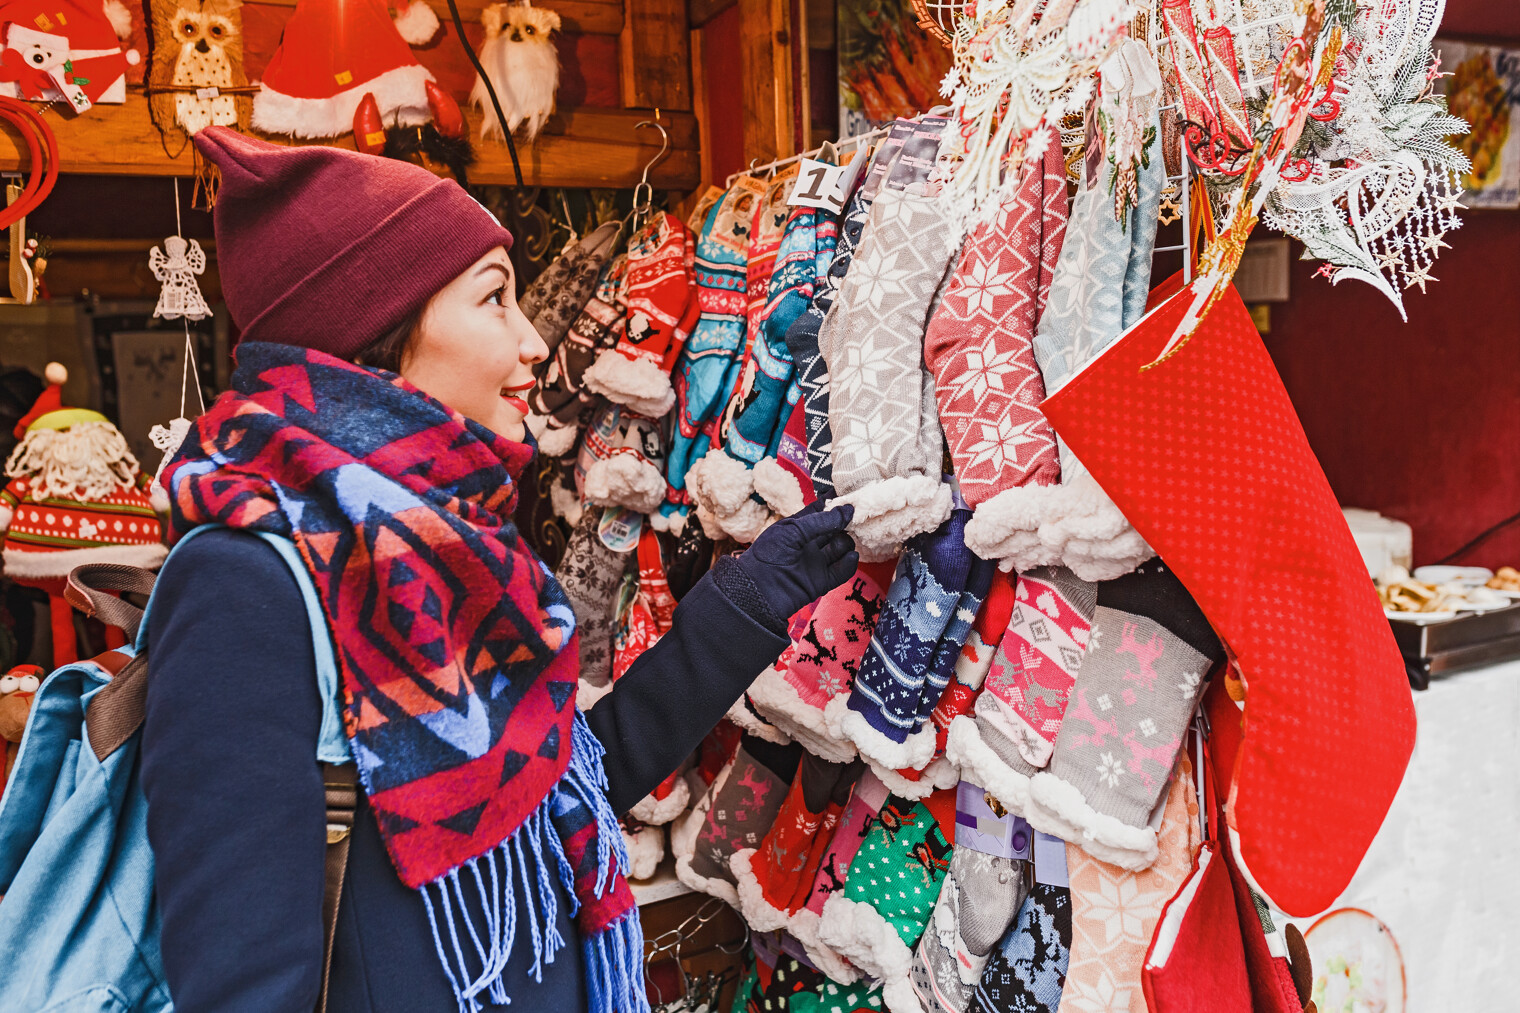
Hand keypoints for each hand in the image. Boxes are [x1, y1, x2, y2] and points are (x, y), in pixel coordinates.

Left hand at [734, 503, 857, 619]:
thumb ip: (821, 520)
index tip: (852, 494)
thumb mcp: (792, 530)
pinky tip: (849, 556)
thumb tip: (847, 510)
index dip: (836, 502)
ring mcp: (816, 562)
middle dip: (847, 522)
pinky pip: (842, 571)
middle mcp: (809, 543)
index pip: (822, 510)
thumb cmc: (767, 555)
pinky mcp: (822, 582)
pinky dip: (848, 564)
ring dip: (846, 542)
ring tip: (843, 540)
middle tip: (859, 516)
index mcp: (799, 527)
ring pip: (842, 548)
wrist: (757, 591)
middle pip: (836, 528)